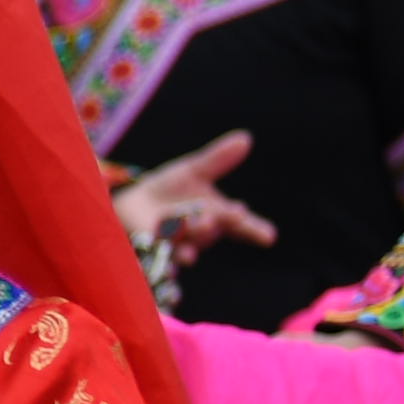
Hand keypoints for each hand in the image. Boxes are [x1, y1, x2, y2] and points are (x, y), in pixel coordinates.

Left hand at [109, 134, 265, 281]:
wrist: (135, 204)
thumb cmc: (173, 189)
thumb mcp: (193, 171)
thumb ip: (217, 160)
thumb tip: (245, 138)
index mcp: (218, 216)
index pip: (241, 224)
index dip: (255, 230)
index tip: (268, 236)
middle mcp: (201, 233)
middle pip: (214, 230)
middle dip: (221, 223)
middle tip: (233, 215)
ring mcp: (178, 243)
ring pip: (186, 243)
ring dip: (192, 238)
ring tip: (199, 228)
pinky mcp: (152, 249)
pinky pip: (159, 256)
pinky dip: (163, 260)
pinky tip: (168, 265)